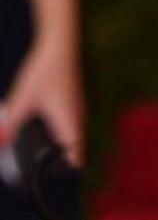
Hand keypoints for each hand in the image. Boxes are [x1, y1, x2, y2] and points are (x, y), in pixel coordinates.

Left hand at [0, 40, 84, 165]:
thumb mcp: (22, 99)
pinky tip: (43, 129)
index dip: (70, 172)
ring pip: (71, 137)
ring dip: (60, 146)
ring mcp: (77, 111)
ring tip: (40, 151)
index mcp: (69, 123)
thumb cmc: (45, 71)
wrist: (60, 47)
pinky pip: (69, 126)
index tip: (58, 182)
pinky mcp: (73, 104)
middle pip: (74, 149)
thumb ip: (10, 123)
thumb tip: (0, 143)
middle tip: (40, 169)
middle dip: (60, 161)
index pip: (77, 156)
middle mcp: (77, 119)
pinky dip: (59, 134)